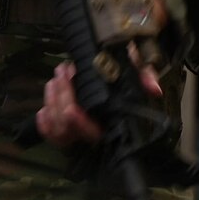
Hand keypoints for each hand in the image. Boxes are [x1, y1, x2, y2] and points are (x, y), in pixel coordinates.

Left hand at [35, 54, 162, 147]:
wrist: (116, 66)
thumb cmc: (125, 68)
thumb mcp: (136, 67)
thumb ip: (145, 76)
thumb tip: (154, 89)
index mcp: (111, 120)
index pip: (91, 131)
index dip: (78, 122)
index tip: (72, 105)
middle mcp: (93, 128)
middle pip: (67, 128)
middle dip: (61, 99)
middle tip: (63, 72)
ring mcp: (77, 129)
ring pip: (56, 128)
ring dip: (51, 102)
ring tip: (55, 79)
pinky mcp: (65, 125)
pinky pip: (50, 133)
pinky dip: (44, 123)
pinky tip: (44, 107)